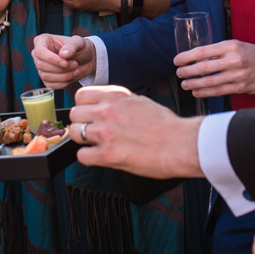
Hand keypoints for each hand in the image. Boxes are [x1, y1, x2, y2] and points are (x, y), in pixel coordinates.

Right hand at [31, 33, 96, 87]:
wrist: (86, 60)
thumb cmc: (81, 48)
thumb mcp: (79, 43)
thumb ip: (72, 46)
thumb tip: (63, 54)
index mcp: (42, 41)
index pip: (39, 51)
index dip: (51, 59)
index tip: (65, 63)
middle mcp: (39, 54)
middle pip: (41, 65)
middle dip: (60, 68)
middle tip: (75, 65)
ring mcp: (41, 68)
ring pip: (45, 76)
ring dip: (63, 76)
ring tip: (76, 70)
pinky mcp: (46, 79)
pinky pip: (50, 85)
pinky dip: (63, 83)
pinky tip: (72, 76)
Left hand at [70, 85, 203, 177]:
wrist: (181, 144)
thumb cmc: (166, 125)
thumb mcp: (141, 102)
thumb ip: (120, 102)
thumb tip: (106, 105)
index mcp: (115, 96)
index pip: (81, 95)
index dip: (84, 106)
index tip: (89, 114)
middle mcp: (107, 111)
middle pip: (74, 114)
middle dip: (81, 123)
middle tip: (93, 132)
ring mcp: (105, 132)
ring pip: (74, 133)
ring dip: (83, 140)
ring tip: (97, 145)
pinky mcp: (107, 155)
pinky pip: (81, 156)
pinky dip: (89, 158)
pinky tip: (100, 157)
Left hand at [174, 39, 254, 96]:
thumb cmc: (253, 54)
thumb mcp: (237, 45)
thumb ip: (218, 51)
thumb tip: (197, 57)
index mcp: (231, 46)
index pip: (202, 51)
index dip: (186, 57)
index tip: (177, 60)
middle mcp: (233, 60)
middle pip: (203, 68)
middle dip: (187, 71)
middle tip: (178, 73)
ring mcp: (237, 75)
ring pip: (209, 82)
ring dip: (193, 84)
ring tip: (185, 84)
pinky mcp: (241, 87)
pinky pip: (218, 91)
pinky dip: (205, 92)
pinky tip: (197, 92)